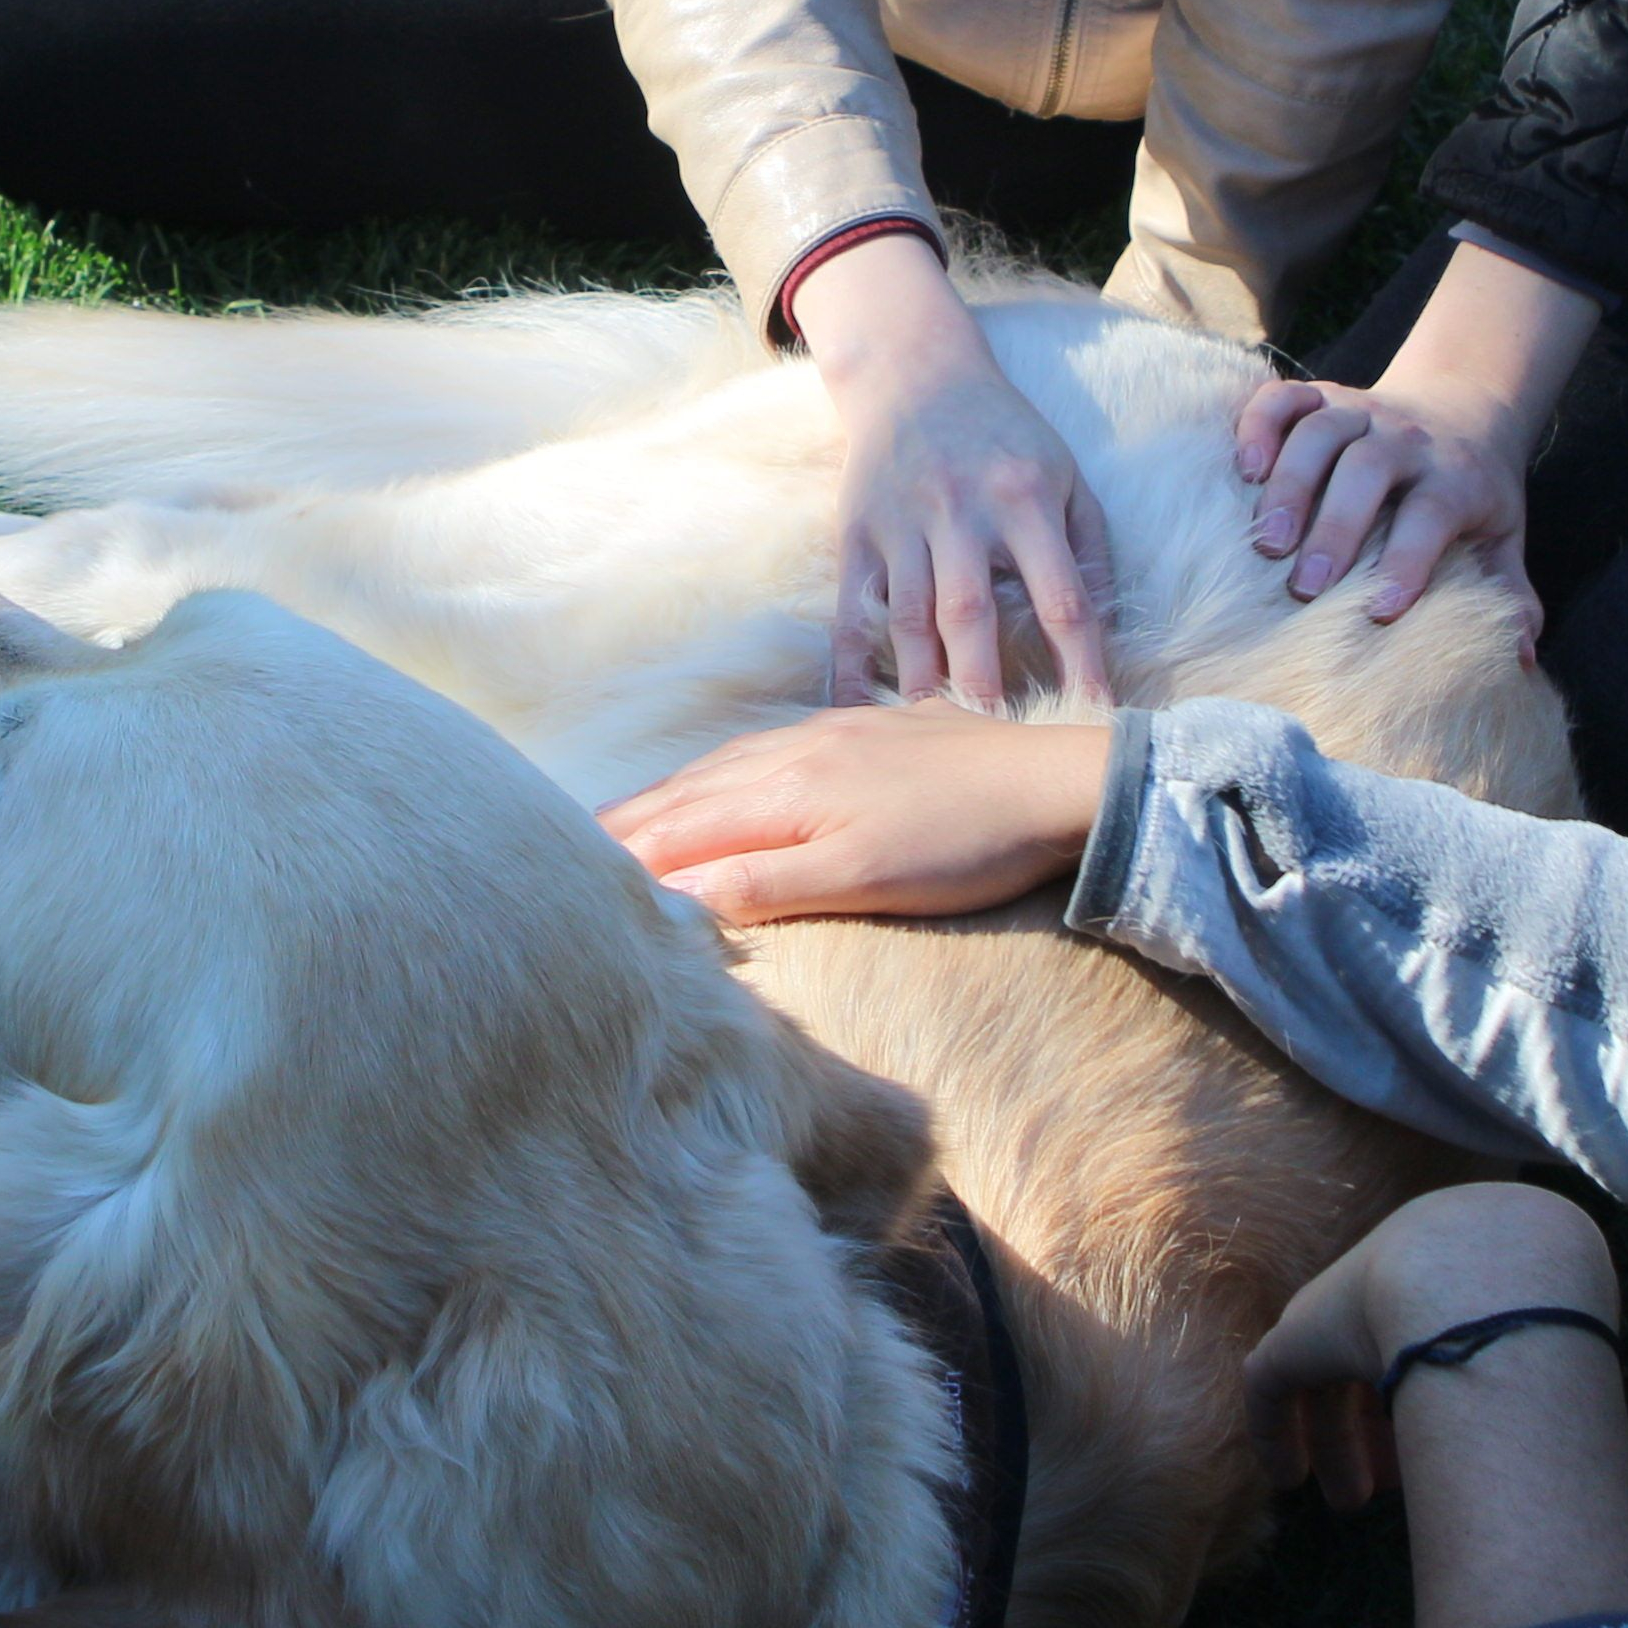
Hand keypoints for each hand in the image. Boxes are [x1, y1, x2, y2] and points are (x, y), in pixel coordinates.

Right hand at [596, 706, 1115, 926]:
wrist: (1056, 781)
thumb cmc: (965, 844)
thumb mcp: (862, 877)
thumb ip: (766, 882)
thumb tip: (674, 896)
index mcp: (787, 790)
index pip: (684, 827)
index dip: (627, 853)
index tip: (571, 876)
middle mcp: (795, 751)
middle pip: (693, 790)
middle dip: (632, 821)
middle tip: (572, 846)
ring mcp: (830, 735)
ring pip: (725, 766)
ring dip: (670, 795)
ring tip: (628, 816)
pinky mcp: (864, 731)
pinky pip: (765, 751)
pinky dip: (721, 773)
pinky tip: (725, 780)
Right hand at [794, 233, 1117, 706]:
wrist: (915, 373)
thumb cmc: (1006, 435)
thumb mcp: (1066, 476)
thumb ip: (1091, 551)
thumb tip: (1106, 634)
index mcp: (1026, 500)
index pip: (1062, 598)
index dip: (1083, 663)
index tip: (1098, 719)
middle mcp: (961, 513)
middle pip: (972, 613)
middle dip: (985, 687)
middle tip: (998, 752)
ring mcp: (902, 525)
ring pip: (907, 619)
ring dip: (920, 686)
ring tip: (932, 747)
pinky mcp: (855, 534)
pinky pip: (849, 612)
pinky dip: (848, 669)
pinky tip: (854, 716)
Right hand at [1228, 378, 1528, 623]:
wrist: (1463, 408)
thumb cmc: (1472, 492)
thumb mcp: (1504, 538)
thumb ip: (1512, 593)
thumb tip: (1522, 658)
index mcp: (1455, 478)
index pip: (1433, 513)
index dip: (1409, 559)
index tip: (1382, 611)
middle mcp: (1407, 438)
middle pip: (1367, 469)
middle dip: (1334, 527)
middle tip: (1303, 589)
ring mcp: (1361, 411)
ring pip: (1321, 432)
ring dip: (1289, 484)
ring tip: (1266, 542)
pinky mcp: (1322, 395)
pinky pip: (1285, 398)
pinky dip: (1259, 424)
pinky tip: (1244, 469)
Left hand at [1242, 1182, 1623, 1511]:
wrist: (1496, 1278)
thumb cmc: (1539, 1307)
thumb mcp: (1561, 1321)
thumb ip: (1549, 1357)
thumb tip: (1574, 1412)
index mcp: (1450, 1262)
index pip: (1431, 1334)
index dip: (1435, 1391)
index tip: (1449, 1442)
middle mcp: (1392, 1275)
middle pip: (1375, 1355)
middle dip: (1382, 1425)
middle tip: (1391, 1484)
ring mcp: (1341, 1303)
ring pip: (1325, 1378)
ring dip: (1338, 1444)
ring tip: (1350, 1502)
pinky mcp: (1295, 1334)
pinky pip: (1274, 1385)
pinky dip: (1277, 1432)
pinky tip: (1287, 1478)